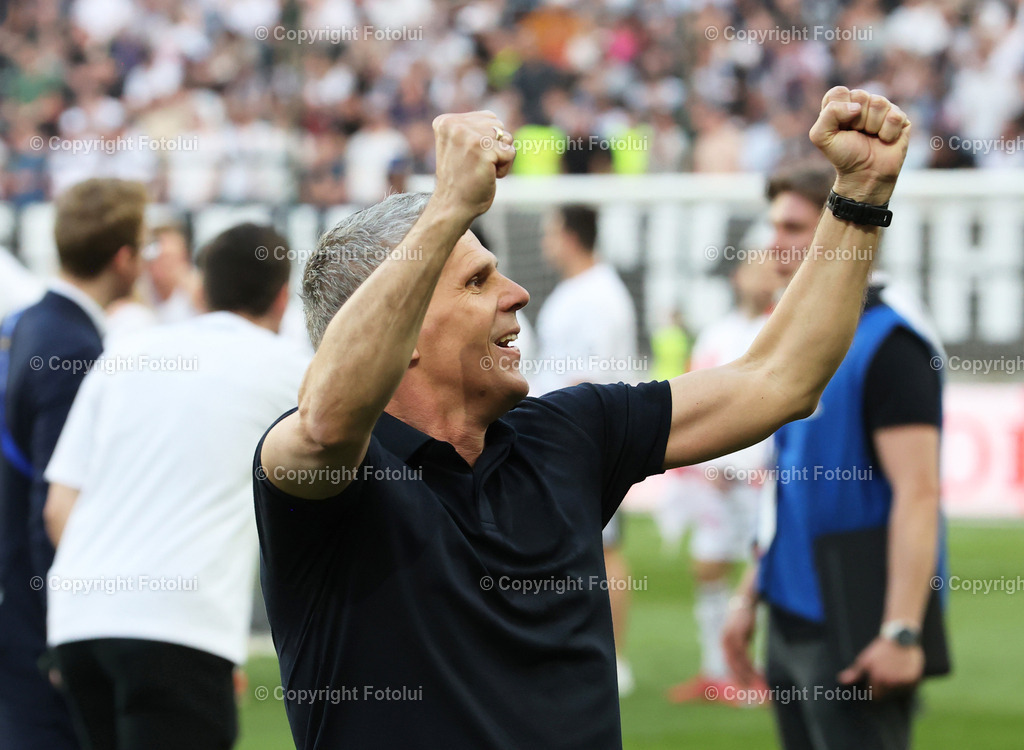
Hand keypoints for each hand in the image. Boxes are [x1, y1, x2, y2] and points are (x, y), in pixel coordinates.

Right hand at [431, 111, 515, 222]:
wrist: (452, 206)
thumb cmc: (460, 179)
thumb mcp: (460, 146)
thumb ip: (472, 129)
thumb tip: (498, 125)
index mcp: (446, 122)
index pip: (488, 118)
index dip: (486, 140)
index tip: (468, 157)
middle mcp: (455, 125)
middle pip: (498, 125)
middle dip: (495, 146)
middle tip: (475, 165)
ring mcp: (469, 137)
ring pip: (506, 138)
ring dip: (500, 157)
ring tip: (481, 170)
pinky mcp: (483, 150)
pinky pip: (510, 153)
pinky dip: (504, 168)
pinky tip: (487, 176)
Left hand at [722, 598, 761, 686]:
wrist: (746, 600)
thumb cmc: (746, 618)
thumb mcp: (743, 634)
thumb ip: (743, 646)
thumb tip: (748, 660)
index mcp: (725, 643)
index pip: (729, 664)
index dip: (736, 677)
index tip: (744, 687)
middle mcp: (724, 642)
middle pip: (731, 666)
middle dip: (740, 679)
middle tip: (750, 690)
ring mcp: (729, 638)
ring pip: (737, 662)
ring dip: (746, 675)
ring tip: (755, 684)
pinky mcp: (736, 635)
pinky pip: (742, 654)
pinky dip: (748, 665)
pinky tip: (756, 672)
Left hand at [809, 87, 910, 205]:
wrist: (865, 175)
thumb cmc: (843, 155)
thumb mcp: (821, 137)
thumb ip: (828, 114)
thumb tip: (857, 107)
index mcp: (841, 104)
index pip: (839, 92)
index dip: (839, 111)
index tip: (840, 128)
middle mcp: (862, 103)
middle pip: (860, 95)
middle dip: (856, 120)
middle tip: (856, 134)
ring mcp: (882, 108)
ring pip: (879, 102)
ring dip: (872, 126)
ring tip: (870, 137)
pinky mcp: (899, 117)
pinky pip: (894, 116)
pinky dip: (887, 133)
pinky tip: (884, 140)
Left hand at [838, 636, 923, 698]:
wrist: (900, 637)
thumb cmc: (880, 649)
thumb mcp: (865, 659)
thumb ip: (854, 672)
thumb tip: (842, 680)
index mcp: (878, 679)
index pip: (875, 695)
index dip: (873, 689)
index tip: (874, 682)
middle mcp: (892, 683)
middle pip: (887, 695)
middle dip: (884, 688)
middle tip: (885, 673)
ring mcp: (904, 682)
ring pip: (898, 691)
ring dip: (896, 685)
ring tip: (894, 670)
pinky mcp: (914, 679)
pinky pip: (909, 687)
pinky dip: (906, 682)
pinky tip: (902, 670)